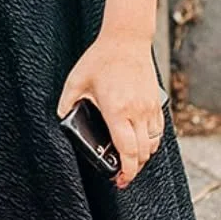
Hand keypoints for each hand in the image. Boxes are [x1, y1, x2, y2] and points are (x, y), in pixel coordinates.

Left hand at [56, 34, 164, 189]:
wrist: (127, 39)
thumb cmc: (100, 59)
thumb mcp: (76, 81)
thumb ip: (66, 104)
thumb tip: (62, 120)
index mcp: (116, 109)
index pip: (127, 150)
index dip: (126, 171)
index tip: (120, 180)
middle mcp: (137, 111)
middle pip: (142, 153)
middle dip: (134, 169)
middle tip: (122, 175)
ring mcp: (149, 107)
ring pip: (153, 144)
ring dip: (143, 156)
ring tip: (130, 159)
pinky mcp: (156, 102)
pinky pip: (158, 130)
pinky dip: (151, 141)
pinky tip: (140, 142)